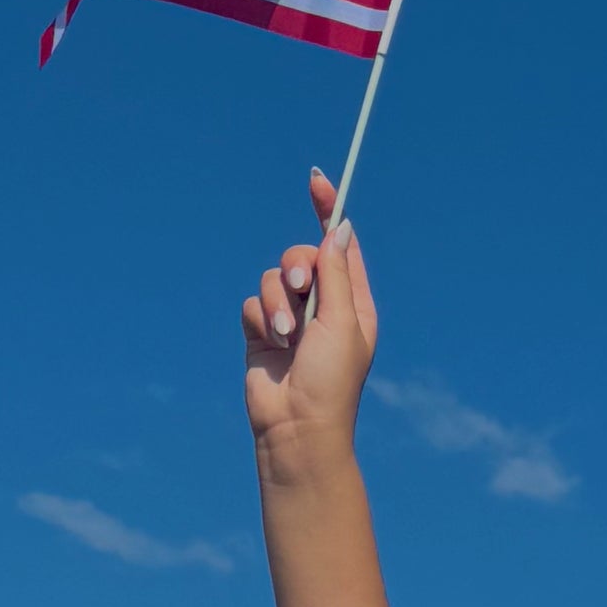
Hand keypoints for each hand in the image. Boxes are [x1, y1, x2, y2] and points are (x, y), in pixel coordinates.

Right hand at [241, 174, 377, 457]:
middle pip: (300, 255)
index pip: (340, 245)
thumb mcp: (342, 322)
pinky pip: (253, 302)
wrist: (296, 426)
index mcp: (353, 302)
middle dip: (296, 267)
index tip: (318, 180)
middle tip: (301, 287)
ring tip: (287, 337)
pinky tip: (271, 347)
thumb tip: (339, 228)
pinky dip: (260, 321)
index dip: (328, 211)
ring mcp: (291, 318)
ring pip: (273, 278)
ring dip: (277, 304)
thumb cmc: (331, 381)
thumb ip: (337, 273)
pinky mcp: (262, 330)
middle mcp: (322, 305)